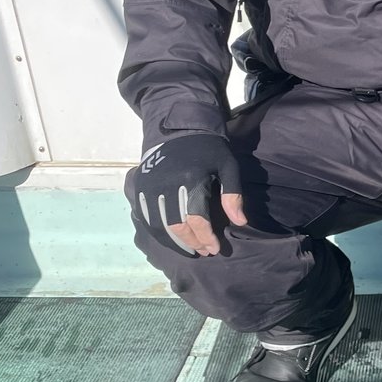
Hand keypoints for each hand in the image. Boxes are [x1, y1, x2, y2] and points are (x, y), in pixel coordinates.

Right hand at [133, 132, 247, 255]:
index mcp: (191, 179)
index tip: (215, 248)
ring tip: (191, 249)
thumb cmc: (208, 150)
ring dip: (176, 242)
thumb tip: (240, 222)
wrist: (179, 131)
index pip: (197, 219)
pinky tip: (172, 240)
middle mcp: (167, 185)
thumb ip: (233, 194)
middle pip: (177, 225)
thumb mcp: (228, 166)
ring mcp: (150, 187)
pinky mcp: (140, 188)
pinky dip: (159, 233)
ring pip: (160, 225)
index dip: (206, 237)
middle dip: (192, 242)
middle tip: (204, 251)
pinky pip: (146, 217)